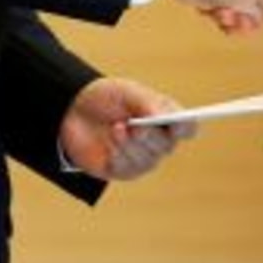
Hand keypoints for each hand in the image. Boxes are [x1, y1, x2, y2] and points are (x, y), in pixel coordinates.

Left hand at [59, 77, 197, 180]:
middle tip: (134, 126)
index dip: (186, 127)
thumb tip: (160, 118)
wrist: (74, 110)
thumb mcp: (127, 92)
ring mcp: (142, 158)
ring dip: (130, 145)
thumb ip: (146, 103)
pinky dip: (118, 155)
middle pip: (167, 146)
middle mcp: (159, 140)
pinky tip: (109, 144)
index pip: (188, 127)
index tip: (176, 123)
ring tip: (115, 128)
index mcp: (166, 117)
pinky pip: (128, 169)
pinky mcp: (123, 171)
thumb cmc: (106, 98)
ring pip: (148, 160)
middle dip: (150, 136)